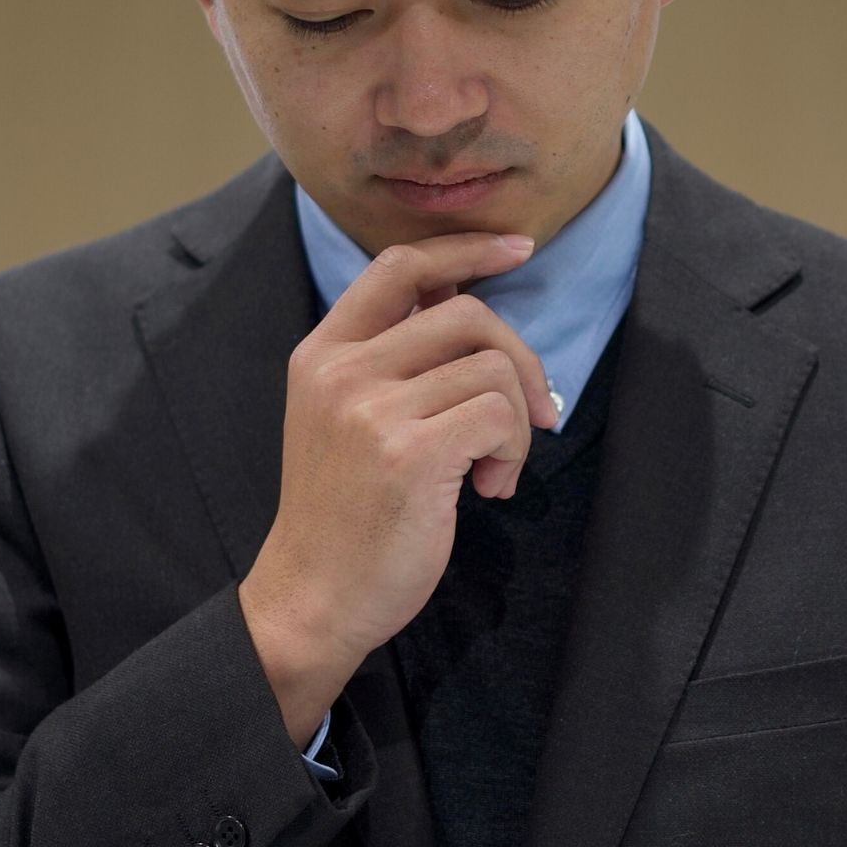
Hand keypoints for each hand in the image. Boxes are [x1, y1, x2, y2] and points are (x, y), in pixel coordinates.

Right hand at [240, 233, 556, 737]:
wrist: (312, 598)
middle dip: (520, 359)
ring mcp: (372, 410)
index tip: (518, 249)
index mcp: (323, 353)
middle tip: (534, 412)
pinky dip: (513, 451)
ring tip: (494, 469)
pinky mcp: (410, 453)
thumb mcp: (343, 418)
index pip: (399, 266)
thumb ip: (389, 361)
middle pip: (466, 312)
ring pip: (493, 367)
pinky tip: (489, 489)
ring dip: (517, 422)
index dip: (466, 249)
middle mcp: (341, 370)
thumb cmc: (343, 515)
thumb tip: (466, 308)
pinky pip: (500, 415)